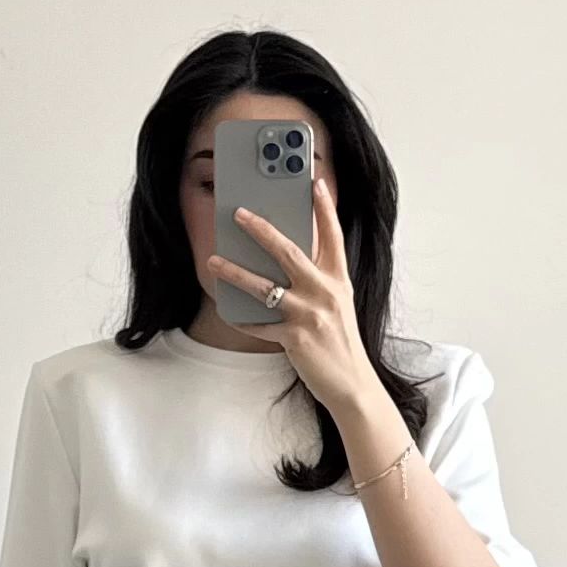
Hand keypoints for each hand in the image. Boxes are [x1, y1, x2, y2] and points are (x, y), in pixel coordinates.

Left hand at [207, 172, 381, 418]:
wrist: (352, 384)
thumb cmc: (342, 343)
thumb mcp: (339, 304)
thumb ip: (319, 280)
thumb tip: (290, 259)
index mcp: (338, 280)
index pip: (332, 236)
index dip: (324, 207)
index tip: (314, 182)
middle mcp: (325, 292)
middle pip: (289, 251)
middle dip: (261, 229)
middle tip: (238, 213)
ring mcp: (309, 315)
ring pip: (264, 286)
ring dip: (235, 272)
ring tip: (214, 261)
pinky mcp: (294, 338)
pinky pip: (259, 324)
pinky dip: (241, 318)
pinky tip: (227, 310)